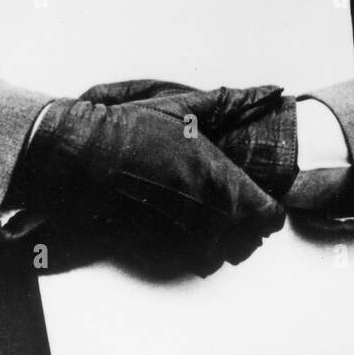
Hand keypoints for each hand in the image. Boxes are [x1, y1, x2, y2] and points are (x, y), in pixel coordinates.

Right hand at [16, 92, 284, 277]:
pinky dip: (198, 250)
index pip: (269, 216)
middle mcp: (208, 215)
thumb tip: (270, 90)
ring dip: (224, 239)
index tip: (259, 196)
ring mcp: (183, 238)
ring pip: (225, 256)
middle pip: (251, 240)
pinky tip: (187, 226)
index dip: (268, 206)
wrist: (83, 160)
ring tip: (209, 216)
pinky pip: (196, 264)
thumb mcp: (183, 108)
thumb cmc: (131, 131)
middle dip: (248, 223)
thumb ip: (231, 102)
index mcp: (220, 179)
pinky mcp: (160, 252)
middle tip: (232, 202)